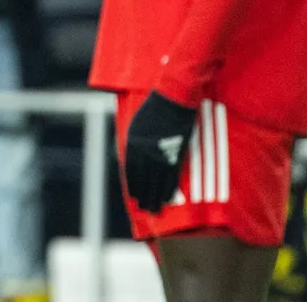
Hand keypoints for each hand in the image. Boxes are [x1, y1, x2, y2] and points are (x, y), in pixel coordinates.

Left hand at [124, 91, 195, 212]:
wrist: (173, 96)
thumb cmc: (157, 105)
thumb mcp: (138, 122)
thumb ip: (135, 141)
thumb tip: (132, 156)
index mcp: (133, 142)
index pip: (131, 171)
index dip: (134, 185)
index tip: (135, 197)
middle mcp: (144, 150)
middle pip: (143, 179)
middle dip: (144, 196)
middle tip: (146, 208)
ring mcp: (160, 152)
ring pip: (156, 181)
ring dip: (155, 197)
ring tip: (155, 209)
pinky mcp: (175, 153)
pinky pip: (170, 176)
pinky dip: (168, 189)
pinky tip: (167, 198)